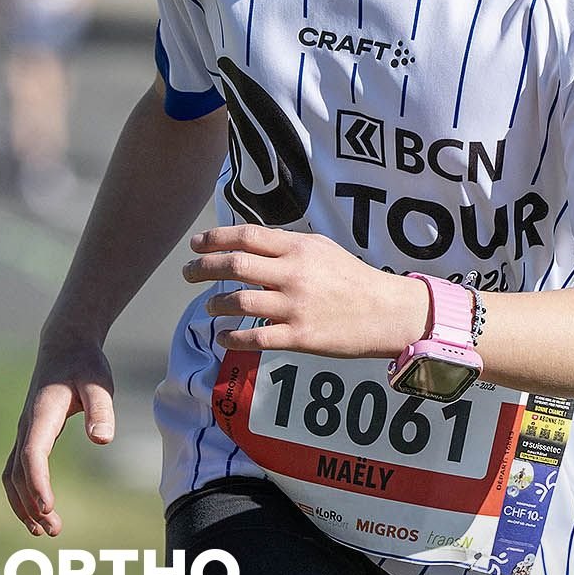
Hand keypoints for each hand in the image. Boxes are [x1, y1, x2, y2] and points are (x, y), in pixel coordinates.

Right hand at [2, 327, 116, 536]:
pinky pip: (16, 469)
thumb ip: (101, 411)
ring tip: (42, 530)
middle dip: (31, 503)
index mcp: (42, 413)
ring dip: (22, 504)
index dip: (38, 482)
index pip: (34, 453)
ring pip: (12, 474)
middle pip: (19, 471)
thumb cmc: (84, 364)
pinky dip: (21, 493)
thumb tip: (102, 441)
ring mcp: (24, 431)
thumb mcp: (99, 384)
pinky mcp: (28, 435)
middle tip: (53, 530)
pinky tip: (37, 511)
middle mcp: (26, 426)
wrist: (64, 345)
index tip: (49, 506)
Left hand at [182, 225, 426, 358]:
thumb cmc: (352, 278)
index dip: (214, 239)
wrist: (386, 312)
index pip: (246, 236)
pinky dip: (231, 338)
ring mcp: (295, 306)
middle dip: (203, 267)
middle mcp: (293, 274)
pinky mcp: (299, 337)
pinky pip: (254, 338)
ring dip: (215, 304)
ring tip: (209, 307)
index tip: (195, 245)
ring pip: (238, 302)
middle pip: (235, 265)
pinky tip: (222, 337)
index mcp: (298, 248)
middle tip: (188, 273)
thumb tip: (248, 243)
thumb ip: (286, 245)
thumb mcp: (322, 249)